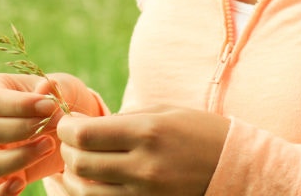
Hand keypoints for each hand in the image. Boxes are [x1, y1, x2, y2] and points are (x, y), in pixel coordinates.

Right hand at [0, 72, 100, 195]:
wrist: (66, 125)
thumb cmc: (58, 100)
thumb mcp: (62, 87)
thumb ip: (54, 89)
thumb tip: (45, 88)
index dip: (21, 105)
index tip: (50, 106)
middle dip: (26, 129)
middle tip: (56, 124)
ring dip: (20, 157)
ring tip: (50, 146)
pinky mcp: (0, 175)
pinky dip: (0, 193)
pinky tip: (20, 184)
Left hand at [55, 106, 229, 194]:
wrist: (235, 167)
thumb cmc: (198, 131)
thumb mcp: (163, 112)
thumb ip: (122, 118)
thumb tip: (81, 124)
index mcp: (147, 132)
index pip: (85, 135)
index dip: (66, 128)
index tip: (67, 122)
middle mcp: (144, 166)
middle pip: (80, 163)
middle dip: (66, 149)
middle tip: (69, 140)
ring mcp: (145, 194)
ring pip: (86, 192)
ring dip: (73, 175)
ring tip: (76, 161)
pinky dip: (88, 193)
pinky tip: (89, 180)